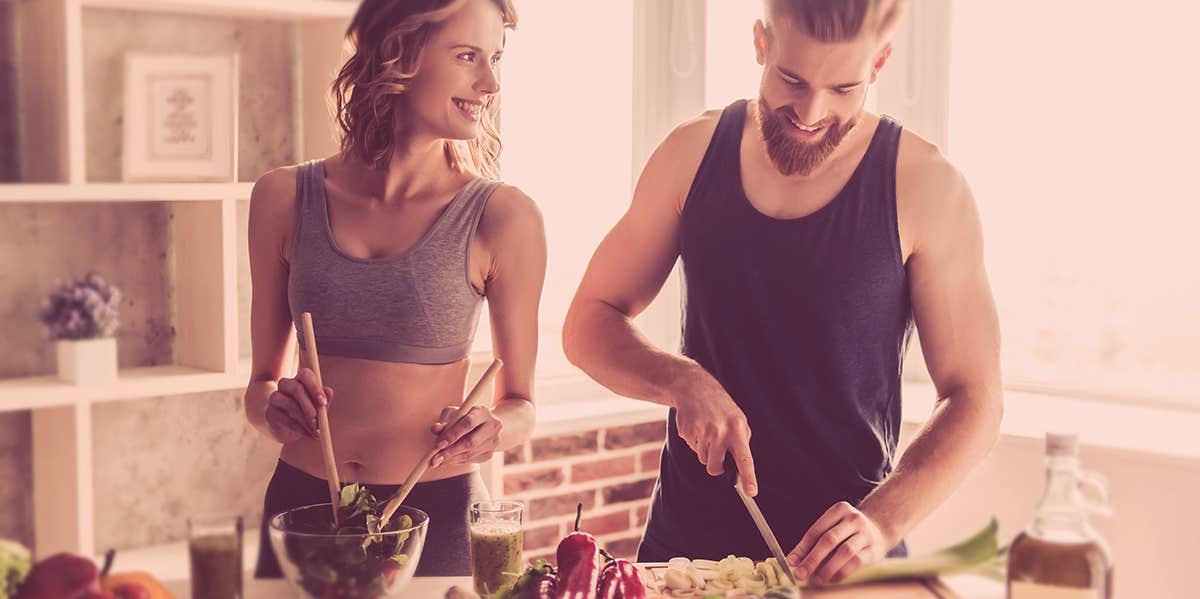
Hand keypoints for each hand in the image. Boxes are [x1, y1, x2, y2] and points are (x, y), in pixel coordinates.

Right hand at [265, 367, 332, 443]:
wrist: (289, 429)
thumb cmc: (308, 413)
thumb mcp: (318, 407)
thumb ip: (324, 400)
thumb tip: (328, 391)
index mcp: (300, 379)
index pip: (305, 375)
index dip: (315, 388)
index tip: (323, 403)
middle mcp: (285, 384)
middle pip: (296, 389)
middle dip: (309, 407)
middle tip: (318, 422)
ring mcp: (275, 397)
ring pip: (290, 404)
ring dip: (305, 420)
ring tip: (315, 431)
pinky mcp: (269, 412)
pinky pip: (284, 418)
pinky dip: (298, 427)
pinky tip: (307, 433)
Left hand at [429, 405, 502, 466]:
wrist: (485, 424)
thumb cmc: (466, 416)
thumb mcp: (455, 413)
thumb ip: (444, 420)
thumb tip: (435, 428)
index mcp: (482, 412)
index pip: (468, 424)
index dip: (453, 435)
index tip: (439, 444)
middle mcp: (492, 426)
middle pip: (471, 442)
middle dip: (451, 451)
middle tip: (435, 458)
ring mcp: (493, 441)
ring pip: (470, 453)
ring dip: (452, 459)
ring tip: (438, 461)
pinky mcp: (490, 453)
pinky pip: (471, 460)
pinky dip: (457, 461)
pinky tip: (447, 461)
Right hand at [670, 365, 757, 495]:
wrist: (694, 388)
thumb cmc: (720, 408)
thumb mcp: (738, 420)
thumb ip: (741, 442)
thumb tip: (740, 468)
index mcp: (737, 430)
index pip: (745, 458)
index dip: (749, 477)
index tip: (751, 492)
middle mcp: (720, 432)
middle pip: (715, 467)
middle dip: (714, 465)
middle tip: (715, 450)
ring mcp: (702, 432)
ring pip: (703, 459)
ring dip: (704, 450)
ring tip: (706, 430)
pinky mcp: (687, 431)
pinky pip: (692, 448)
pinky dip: (694, 441)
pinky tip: (697, 426)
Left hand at [786, 501, 889, 584]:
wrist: (879, 530)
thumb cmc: (847, 531)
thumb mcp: (833, 528)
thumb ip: (814, 542)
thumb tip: (794, 561)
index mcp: (839, 510)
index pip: (816, 530)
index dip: (802, 548)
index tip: (791, 562)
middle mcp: (853, 519)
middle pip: (829, 540)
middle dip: (812, 559)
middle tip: (801, 573)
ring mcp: (865, 534)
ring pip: (844, 551)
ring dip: (828, 567)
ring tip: (816, 579)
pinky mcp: (874, 550)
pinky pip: (857, 561)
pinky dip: (842, 571)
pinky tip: (832, 578)